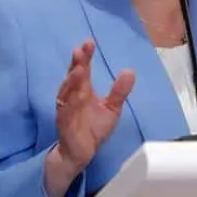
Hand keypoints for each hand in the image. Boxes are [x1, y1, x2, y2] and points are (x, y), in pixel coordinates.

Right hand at [54, 40, 135, 173]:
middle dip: (77, 64)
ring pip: (68, 93)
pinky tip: (75, 95)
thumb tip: (130, 71)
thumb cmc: (93, 128)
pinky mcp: (66, 124)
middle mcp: (72, 97)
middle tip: (80, 50)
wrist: (81, 153)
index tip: (89, 43)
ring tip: (79, 68)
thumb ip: (119, 91)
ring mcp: (67, 110)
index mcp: (82, 91)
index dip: (85, 57)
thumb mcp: (112, 108)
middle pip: (73, 77)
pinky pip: (67, 113)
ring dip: (72, 81)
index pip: (82, 70)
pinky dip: (70, 104)